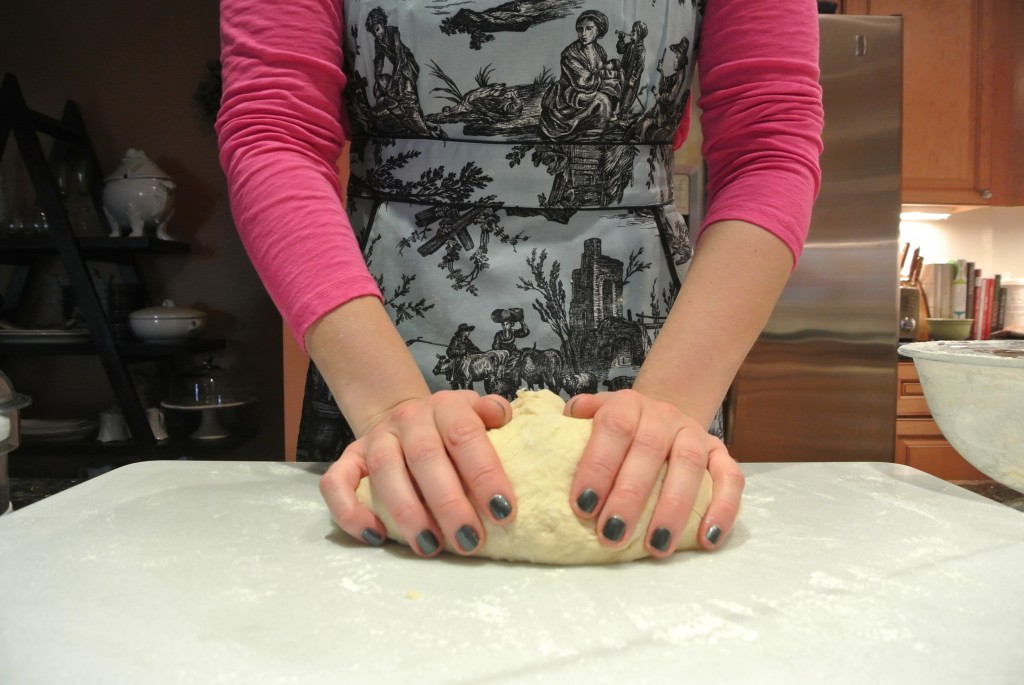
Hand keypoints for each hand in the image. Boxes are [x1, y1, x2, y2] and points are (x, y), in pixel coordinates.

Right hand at [319, 391, 514, 556]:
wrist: (405, 416)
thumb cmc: (452, 428)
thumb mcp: (476, 414)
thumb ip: (494, 413)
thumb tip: (500, 415)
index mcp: (446, 406)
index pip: (465, 434)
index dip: (484, 474)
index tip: (503, 513)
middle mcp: (408, 418)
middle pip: (426, 457)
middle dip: (449, 503)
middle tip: (468, 540)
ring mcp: (375, 438)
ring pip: (385, 471)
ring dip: (408, 513)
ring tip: (430, 547)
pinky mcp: (349, 459)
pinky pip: (337, 484)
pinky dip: (351, 512)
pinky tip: (376, 537)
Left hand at [565, 389, 743, 556]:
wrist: (661, 412)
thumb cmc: (618, 429)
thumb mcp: (594, 418)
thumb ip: (577, 421)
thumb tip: (555, 431)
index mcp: (627, 405)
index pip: (613, 429)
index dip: (598, 466)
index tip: (583, 505)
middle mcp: (663, 416)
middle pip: (649, 451)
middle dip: (630, 496)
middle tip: (612, 535)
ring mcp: (695, 434)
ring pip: (689, 465)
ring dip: (673, 508)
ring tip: (657, 546)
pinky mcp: (721, 453)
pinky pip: (731, 478)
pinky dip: (724, 508)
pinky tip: (707, 540)